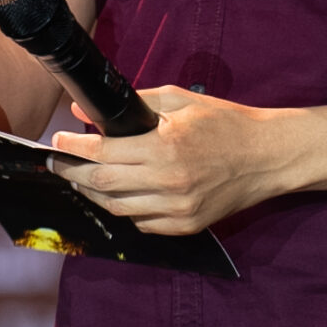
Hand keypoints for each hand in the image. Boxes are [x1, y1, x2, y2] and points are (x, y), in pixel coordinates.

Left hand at [47, 87, 309, 235]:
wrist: (269, 156)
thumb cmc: (224, 122)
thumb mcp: (179, 100)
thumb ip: (133, 103)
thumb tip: (85, 109)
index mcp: (164, 147)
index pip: (102, 153)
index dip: (72, 148)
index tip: (57, 141)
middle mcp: (168, 182)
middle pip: (101, 184)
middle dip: (71, 173)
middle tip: (57, 163)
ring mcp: (178, 209)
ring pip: (117, 209)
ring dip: (93, 193)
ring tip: (81, 178)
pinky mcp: (187, 226)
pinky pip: (142, 224)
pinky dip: (124, 210)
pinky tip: (117, 195)